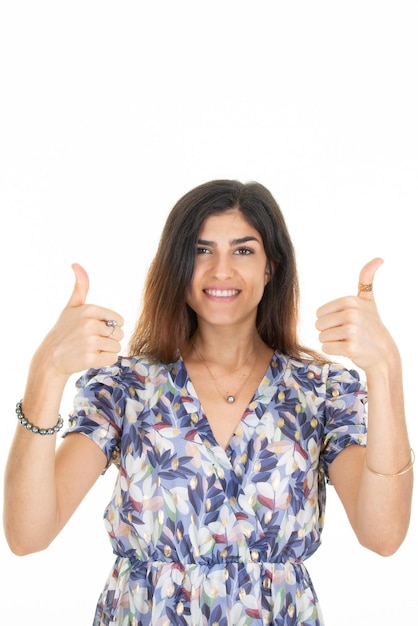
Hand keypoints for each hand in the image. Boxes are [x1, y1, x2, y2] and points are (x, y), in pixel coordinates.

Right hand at [32, 263, 123, 378]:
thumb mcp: (71, 306)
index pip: (119, 320)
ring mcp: (90, 342)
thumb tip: (76, 264)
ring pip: (117, 347)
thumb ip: (80, 287)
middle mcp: (90, 324)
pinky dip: (104, 361)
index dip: (110, 326)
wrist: (50, 358)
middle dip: (109, 339)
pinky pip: (112, 359)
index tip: (96, 329)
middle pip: (119, 334)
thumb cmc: (64, 330)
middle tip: (92, 341)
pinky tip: (90, 358)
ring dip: (107, 350)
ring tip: (90, 349)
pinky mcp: (90, 358)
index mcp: (89, 309)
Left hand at [315, 258, 397, 371]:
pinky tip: (347, 349)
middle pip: (319, 325)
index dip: (329, 320)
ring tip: (348, 340)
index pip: (319, 313)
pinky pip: (326, 348)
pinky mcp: (351, 347)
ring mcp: (352, 330)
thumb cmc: (371, 325)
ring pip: (321, 337)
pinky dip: (333, 350)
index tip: (346, 322)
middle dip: (329, 331)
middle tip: (346, 334)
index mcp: (350, 301)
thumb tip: (378, 258)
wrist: (383, 353)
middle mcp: (352, 313)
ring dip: (331, 341)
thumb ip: (366, 279)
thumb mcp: (368, 300)